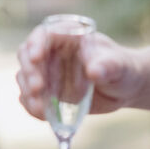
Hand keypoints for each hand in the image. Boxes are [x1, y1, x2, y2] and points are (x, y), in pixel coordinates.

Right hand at [15, 26, 141, 120]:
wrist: (124, 88)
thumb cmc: (123, 69)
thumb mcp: (119, 66)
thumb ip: (108, 66)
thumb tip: (94, 72)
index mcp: (68, 37)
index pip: (44, 34)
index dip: (36, 44)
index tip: (36, 57)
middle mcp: (52, 53)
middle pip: (27, 56)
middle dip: (29, 72)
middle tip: (37, 88)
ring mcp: (48, 73)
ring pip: (25, 77)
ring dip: (28, 92)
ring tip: (40, 109)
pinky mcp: (48, 92)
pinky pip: (31, 97)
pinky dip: (31, 105)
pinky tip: (41, 114)